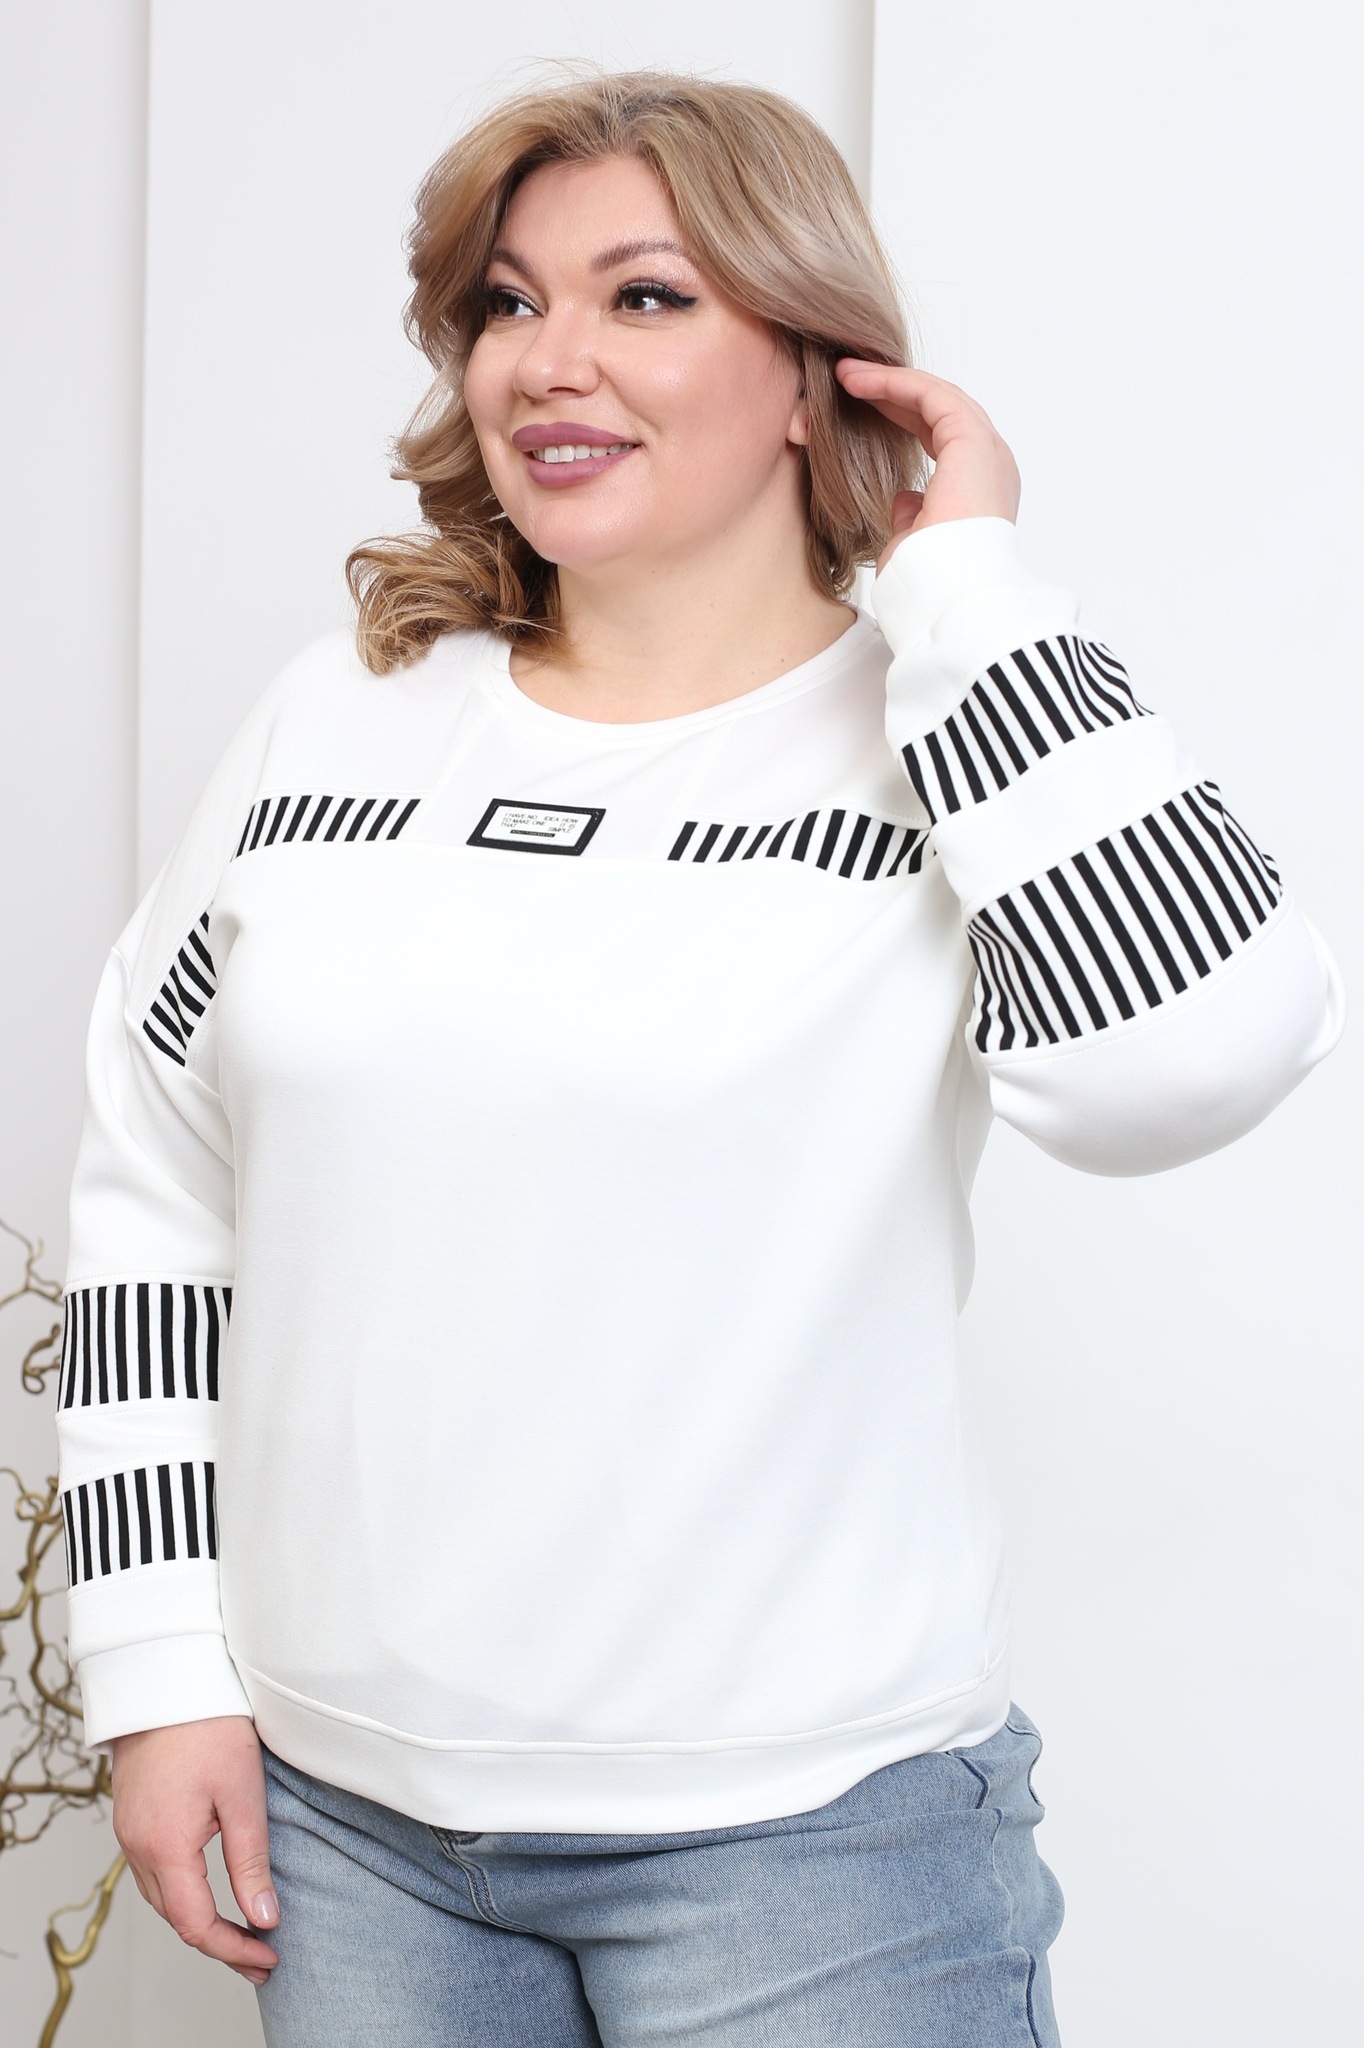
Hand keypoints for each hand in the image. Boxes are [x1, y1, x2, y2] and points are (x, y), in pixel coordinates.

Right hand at [110, 1715, 279, 1986]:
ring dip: (198, 1920)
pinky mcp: (131, 1817)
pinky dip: (181, 1893)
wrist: (167, 1677)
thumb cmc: (208, 1725)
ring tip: (241, 1933)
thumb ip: (251, 1861)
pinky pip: (151, 1873)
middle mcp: (137, 1847)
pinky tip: (206, 1893)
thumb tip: (264, 1918)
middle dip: (219, 1943)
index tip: (268, 1959)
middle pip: (175, 1918)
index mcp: (165, 1846)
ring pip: (161, 1898)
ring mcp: (128, 1832)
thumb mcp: (242, 1793)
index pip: (196, 1924)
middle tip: (261, 1957)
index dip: (232, 1949)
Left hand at [834, 360, 1020, 568]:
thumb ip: (912, 515)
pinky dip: (896, 384)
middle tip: (847, 378)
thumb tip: (903, 499)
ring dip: (890, 381)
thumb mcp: (911, 543)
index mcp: (978, 489)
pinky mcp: (974, 442)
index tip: (856, 406)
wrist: (947, 597)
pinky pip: (932, 397)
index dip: (898, 416)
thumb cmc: (928, 584)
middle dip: (892, 391)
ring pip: (936, 398)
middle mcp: (990, 466)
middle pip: (938, 410)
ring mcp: (987, 452)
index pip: (938, 436)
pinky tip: (860, 381)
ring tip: (846, 373)